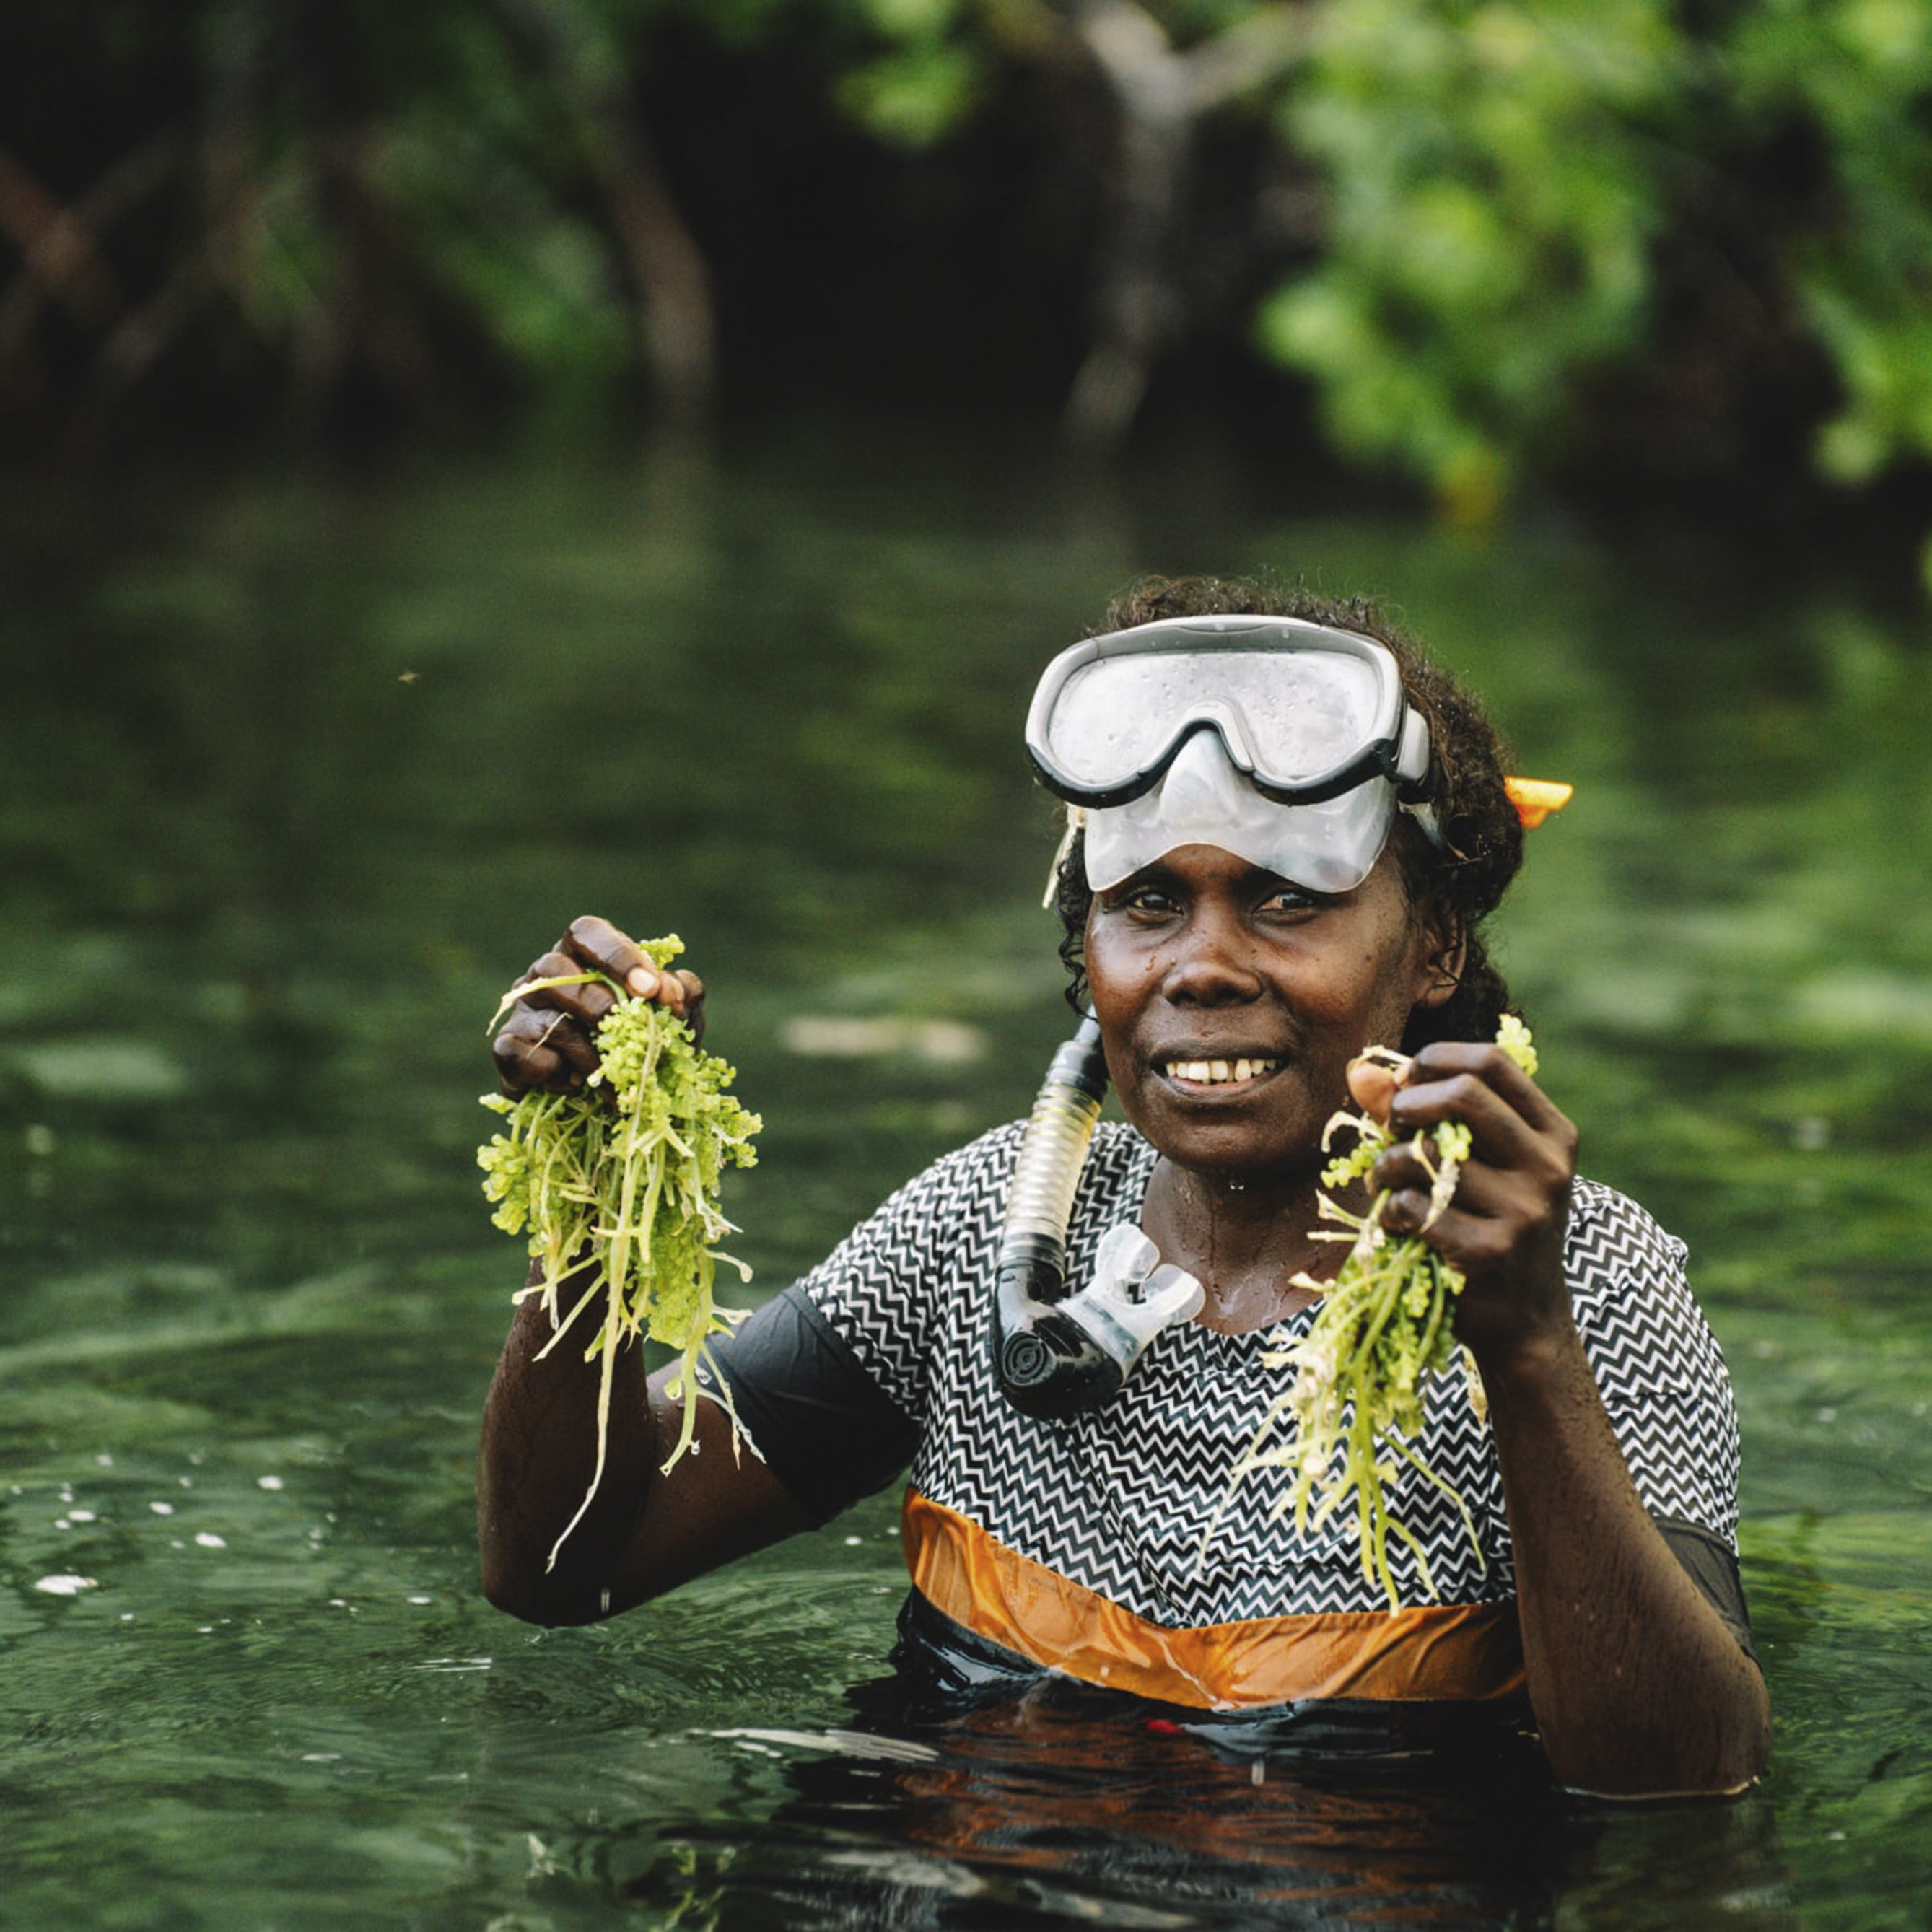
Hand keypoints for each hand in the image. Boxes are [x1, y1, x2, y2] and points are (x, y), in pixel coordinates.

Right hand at [491, 915, 704, 1096]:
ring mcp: (522, 1010)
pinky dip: (553, 1073)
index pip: (587, 932)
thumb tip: (673, 991)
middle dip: (600, 1004)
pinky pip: (518, 1053)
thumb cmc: (643, 1042)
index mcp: (584, 955)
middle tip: (632, 1034)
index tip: (651, 989)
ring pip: (547, 1020)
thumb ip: (682, 994)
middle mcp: (546, 975)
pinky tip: (574, 1086)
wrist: (613, 1100)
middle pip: (555, 968)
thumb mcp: (675, 1017)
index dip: (617, 956)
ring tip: (617, 1084)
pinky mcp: (506, 1048)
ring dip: (589, 1055)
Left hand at [1346, 1040, 1577, 1363]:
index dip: (1435, 1060)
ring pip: (1426, 1156)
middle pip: (1464, 1094)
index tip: (1404, 1082)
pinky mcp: (1491, 1251)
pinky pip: (1413, 1207)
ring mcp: (1524, 1211)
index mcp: (1554, 1134)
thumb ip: (1419, 1112)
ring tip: (1384, 1182)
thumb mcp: (1475, 1164)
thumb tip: (1359, 1069)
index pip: (1493, 1062)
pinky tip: (1396, 1222)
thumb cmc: (1491, 1225)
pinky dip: (1389, 1210)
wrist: (1525, 1319)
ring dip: (1387, 1165)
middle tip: (1391, 1129)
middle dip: (1408, 1104)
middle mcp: (1548, 1166)